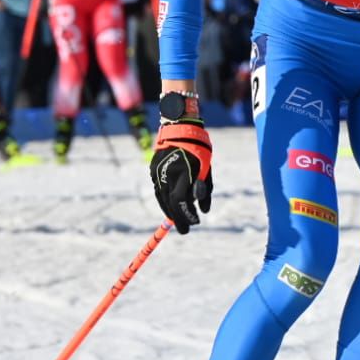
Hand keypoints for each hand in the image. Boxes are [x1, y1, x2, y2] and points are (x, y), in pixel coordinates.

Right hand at [150, 118, 212, 232]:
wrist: (180, 128)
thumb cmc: (199, 148)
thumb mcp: (207, 168)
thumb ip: (205, 189)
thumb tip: (203, 212)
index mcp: (183, 172)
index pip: (181, 201)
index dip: (187, 214)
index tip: (196, 222)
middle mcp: (168, 173)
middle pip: (170, 203)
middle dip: (178, 219)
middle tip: (185, 230)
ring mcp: (158, 171)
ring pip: (162, 198)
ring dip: (170, 212)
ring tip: (178, 221)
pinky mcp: (153, 169)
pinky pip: (158, 190)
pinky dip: (164, 201)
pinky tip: (170, 208)